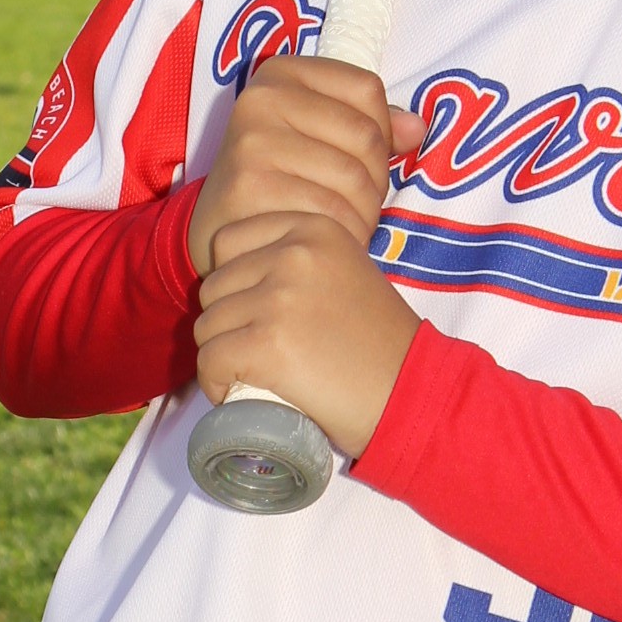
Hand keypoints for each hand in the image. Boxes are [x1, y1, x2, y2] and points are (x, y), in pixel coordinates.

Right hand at [187, 57, 422, 278]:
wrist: (218, 234)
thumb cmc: (279, 181)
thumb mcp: (318, 138)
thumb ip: (370, 126)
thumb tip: (417, 129)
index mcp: (280, 73)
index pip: (367, 89)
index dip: (380, 131)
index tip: (357, 159)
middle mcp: (261, 98)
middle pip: (366, 136)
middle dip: (376, 181)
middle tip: (356, 205)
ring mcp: (252, 142)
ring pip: (355, 179)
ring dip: (364, 215)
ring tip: (345, 225)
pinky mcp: (250, 187)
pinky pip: (331, 213)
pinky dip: (344, 235)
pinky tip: (325, 240)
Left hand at [194, 213, 419, 456]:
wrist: (412, 393)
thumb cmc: (381, 344)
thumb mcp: (347, 272)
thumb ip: (303, 261)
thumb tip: (242, 279)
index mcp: (314, 228)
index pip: (229, 240)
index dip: (233, 283)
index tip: (254, 313)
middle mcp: (294, 254)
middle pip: (215, 285)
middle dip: (226, 322)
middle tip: (255, 352)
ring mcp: (279, 297)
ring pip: (208, 325)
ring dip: (221, 355)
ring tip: (251, 375)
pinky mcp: (267, 343)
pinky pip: (210, 360)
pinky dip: (215, 383)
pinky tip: (235, 393)